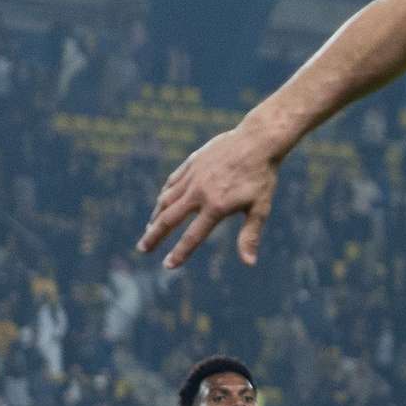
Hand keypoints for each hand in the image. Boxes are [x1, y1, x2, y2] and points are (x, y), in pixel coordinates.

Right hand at [139, 124, 284, 268]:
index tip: (167, 265)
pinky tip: (161, 204)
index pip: (192, 236)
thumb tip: (249, 263)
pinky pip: (172, 183)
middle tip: (142, 249)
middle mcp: (199, 193)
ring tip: (149, 229)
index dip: (179, 253)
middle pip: (169, 219)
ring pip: (166, 200)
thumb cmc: (262, 177)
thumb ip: (249, 235)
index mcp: (216, 207)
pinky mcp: (192, 163)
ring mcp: (193, 177)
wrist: (257, 140)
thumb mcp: (260, 208)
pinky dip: (164, 196)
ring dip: (155, 217)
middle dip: (154, 236)